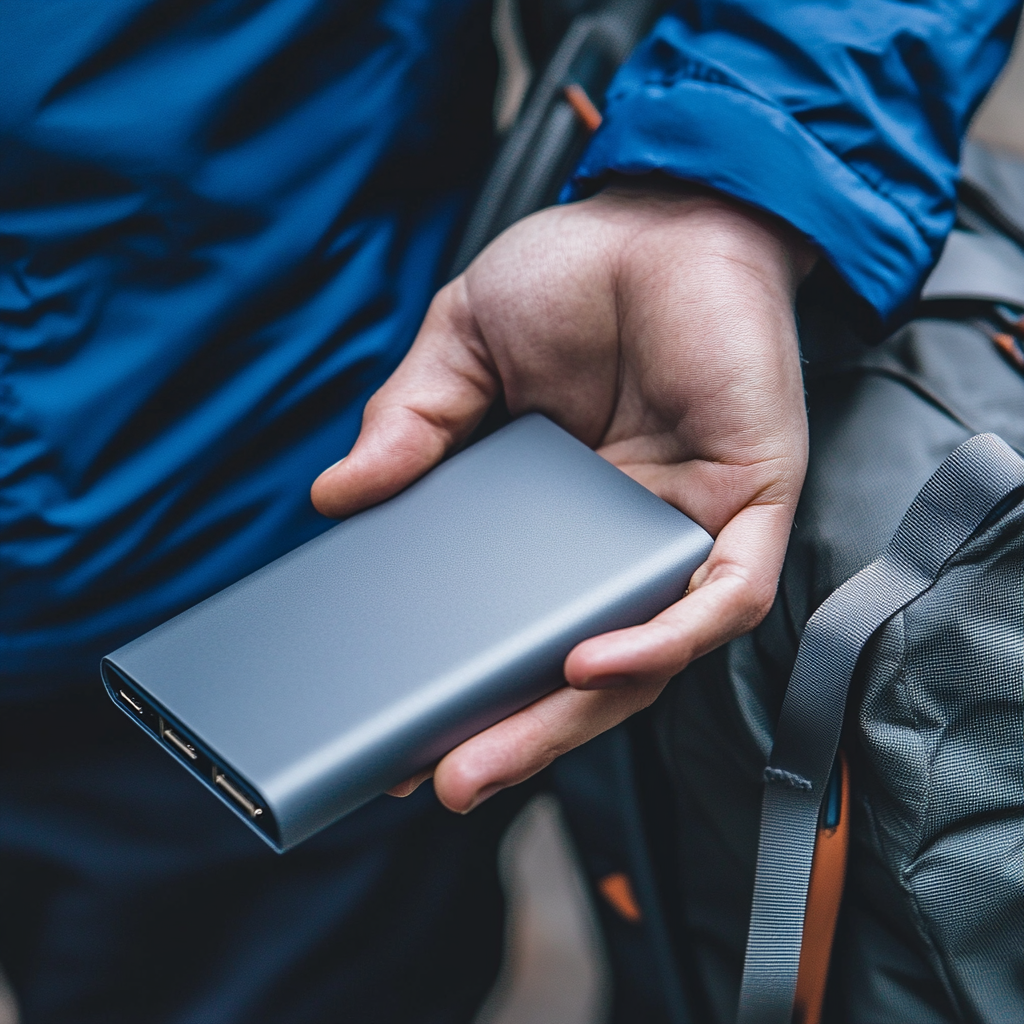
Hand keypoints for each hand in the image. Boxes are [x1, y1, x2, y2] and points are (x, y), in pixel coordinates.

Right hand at [312, 182, 814, 811]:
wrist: (670, 210)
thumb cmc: (573, 276)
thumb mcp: (463, 352)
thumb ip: (410, 426)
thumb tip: (336, 497)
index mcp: (557, 514)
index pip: (514, 621)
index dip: (468, 680)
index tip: (404, 728)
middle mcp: (624, 538)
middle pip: (577, 665)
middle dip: (512, 732)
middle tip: (440, 778)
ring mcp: (686, 528)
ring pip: (645, 657)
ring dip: (571, 716)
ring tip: (487, 757)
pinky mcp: (747, 504)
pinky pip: (718, 600)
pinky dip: (657, 638)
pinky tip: (589, 662)